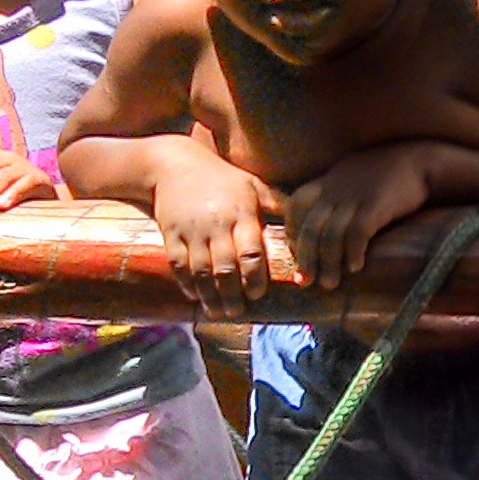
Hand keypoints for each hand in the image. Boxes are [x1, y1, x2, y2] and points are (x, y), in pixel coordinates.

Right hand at [150, 157, 279, 315]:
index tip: (257, 294)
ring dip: (209, 296)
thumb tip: (308, 225)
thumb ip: (279, 206)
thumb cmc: (224, 179)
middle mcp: (215, 224)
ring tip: (219, 313)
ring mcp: (191, 231)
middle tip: (238, 313)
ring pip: (200, 271)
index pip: (250, 252)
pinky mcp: (170, 233)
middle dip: (231, 294)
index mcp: (241, 214)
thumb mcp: (254, 185)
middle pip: (224, 268)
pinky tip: (196, 297)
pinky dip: (187, 284)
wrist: (175, 166)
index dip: (254, 277)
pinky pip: (178, 264)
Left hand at [283, 145, 434, 283]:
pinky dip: (353, 252)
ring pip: (330, 234)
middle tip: (306, 281)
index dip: (292, 232)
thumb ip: (338, 192)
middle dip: (305, 257)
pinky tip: (355, 268)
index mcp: (328, 181)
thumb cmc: (390, 173)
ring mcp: (356, 197)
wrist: (421, 160)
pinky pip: (357, 233)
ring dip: (328, 262)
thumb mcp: (354, 175)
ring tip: (330, 284)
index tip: (297, 254)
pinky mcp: (376, 205)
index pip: (295, 206)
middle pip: (310, 226)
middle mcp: (337, 189)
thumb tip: (328, 218)